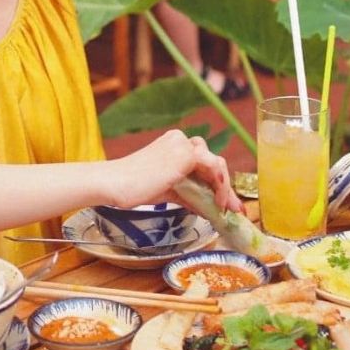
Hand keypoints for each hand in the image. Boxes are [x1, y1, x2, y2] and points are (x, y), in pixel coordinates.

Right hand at [107, 130, 242, 212]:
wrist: (116, 184)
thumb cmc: (135, 187)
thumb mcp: (168, 190)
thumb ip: (190, 194)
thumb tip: (208, 207)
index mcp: (175, 144)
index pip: (203, 162)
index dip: (217, 183)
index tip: (225, 204)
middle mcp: (181, 140)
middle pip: (213, 162)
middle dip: (225, 187)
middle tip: (233, 209)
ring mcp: (183, 145)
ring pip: (217, 164)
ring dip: (225, 188)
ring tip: (226, 209)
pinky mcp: (186, 155)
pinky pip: (213, 168)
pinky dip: (220, 185)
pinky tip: (219, 202)